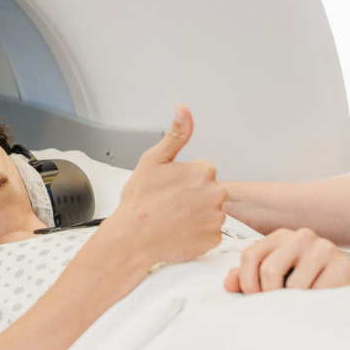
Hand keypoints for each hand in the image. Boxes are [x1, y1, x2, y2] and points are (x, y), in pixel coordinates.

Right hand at [104, 106, 225, 268]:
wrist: (132, 237)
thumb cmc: (140, 200)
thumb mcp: (154, 159)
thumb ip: (176, 134)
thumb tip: (184, 111)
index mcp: (204, 171)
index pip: (203, 171)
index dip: (185, 179)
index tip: (170, 187)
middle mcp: (216, 193)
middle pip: (210, 191)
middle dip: (194, 196)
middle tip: (170, 204)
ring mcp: (216, 218)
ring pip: (211, 212)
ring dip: (197, 215)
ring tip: (173, 218)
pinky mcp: (214, 239)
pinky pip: (210, 233)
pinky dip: (198, 233)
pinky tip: (180, 231)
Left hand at [224, 228, 349, 294]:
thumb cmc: (309, 283)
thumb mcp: (278, 277)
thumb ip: (250, 278)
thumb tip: (227, 283)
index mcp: (282, 237)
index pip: (251, 255)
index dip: (247, 281)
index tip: (254, 297)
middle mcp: (302, 236)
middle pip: (269, 269)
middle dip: (270, 294)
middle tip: (279, 304)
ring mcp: (325, 249)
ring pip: (294, 286)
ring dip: (296, 302)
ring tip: (304, 302)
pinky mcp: (343, 267)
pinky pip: (317, 294)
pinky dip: (314, 305)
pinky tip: (320, 303)